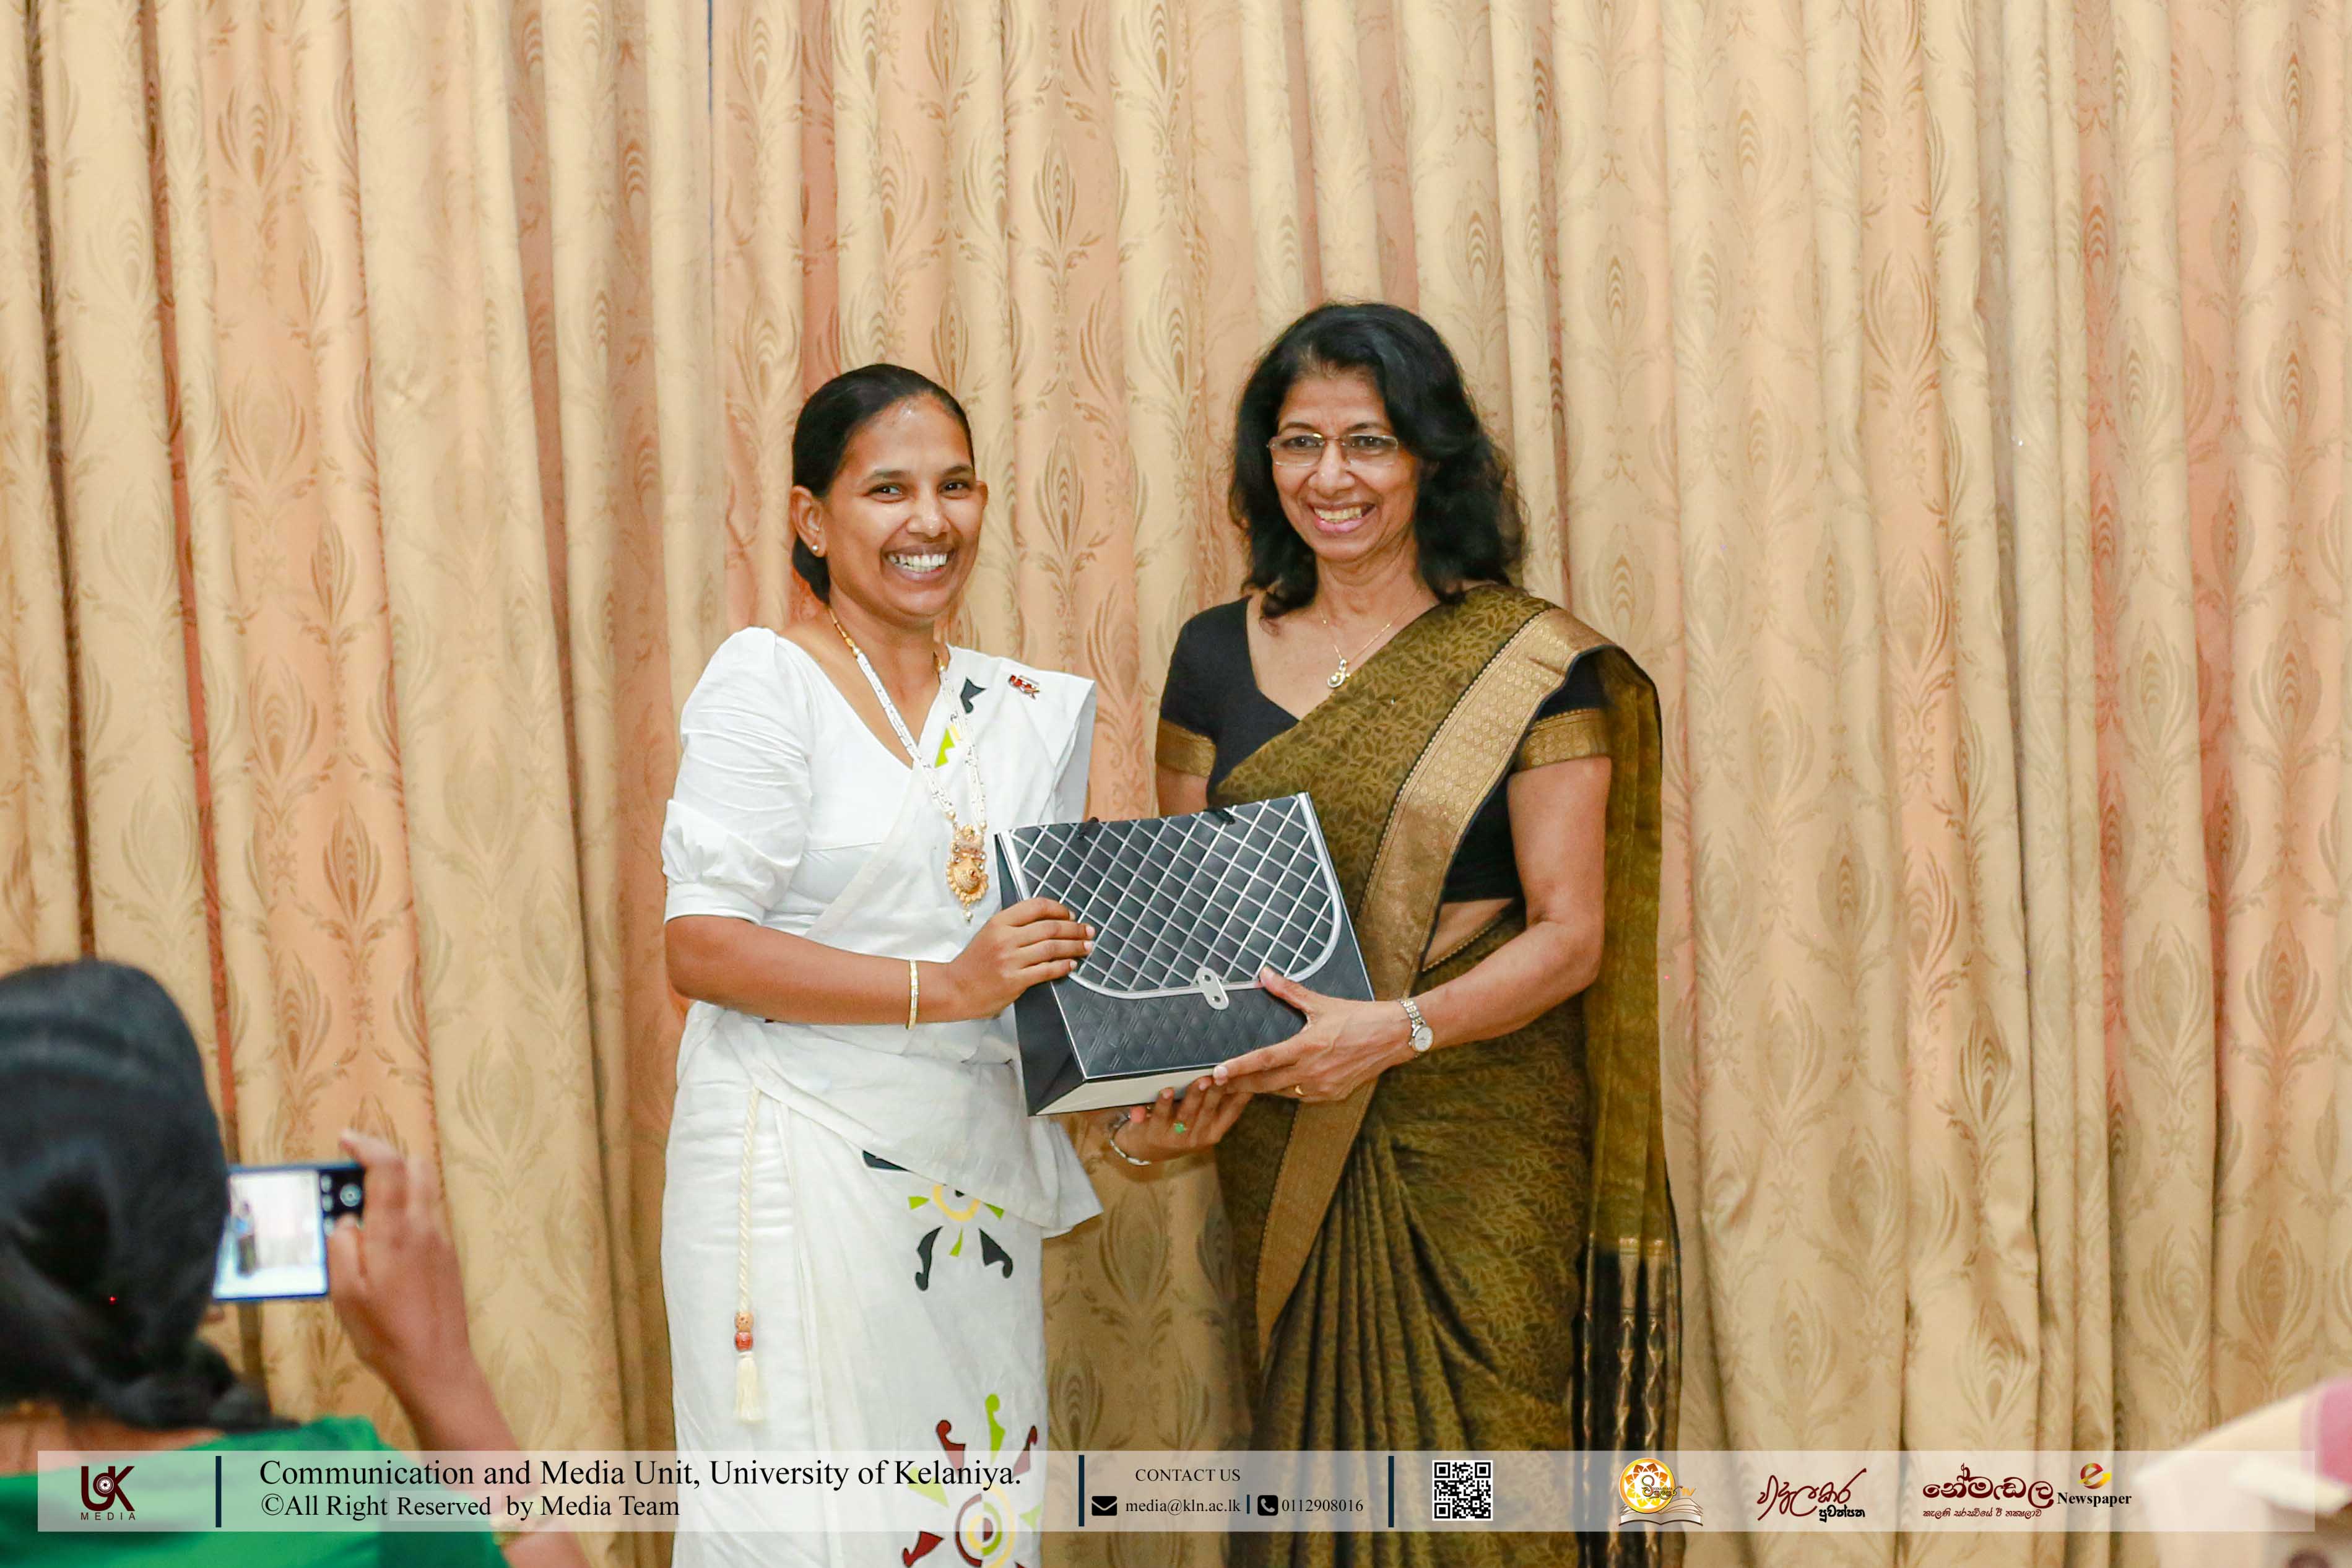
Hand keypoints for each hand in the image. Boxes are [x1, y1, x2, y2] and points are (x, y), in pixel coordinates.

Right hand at [326, 1131, 478, 1404]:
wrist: (436, 1364)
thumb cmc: (384, 1333)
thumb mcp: (345, 1293)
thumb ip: (341, 1247)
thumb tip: (346, 1219)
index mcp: (395, 1232)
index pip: (388, 1167)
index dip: (367, 1146)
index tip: (345, 1140)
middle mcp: (425, 1226)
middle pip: (415, 1167)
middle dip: (384, 1159)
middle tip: (352, 1173)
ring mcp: (441, 1239)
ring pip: (425, 1189)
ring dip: (397, 1183)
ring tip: (364, 1206)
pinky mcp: (448, 1255)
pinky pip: (429, 1214)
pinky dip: (407, 1207)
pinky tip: (384, 1236)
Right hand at [940, 899, 1093, 1018]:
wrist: (954, 988)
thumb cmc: (973, 963)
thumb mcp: (989, 933)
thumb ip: (1015, 926)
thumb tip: (1049, 922)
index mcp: (999, 922)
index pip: (1036, 907)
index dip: (1059, 909)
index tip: (1070, 915)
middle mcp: (1006, 938)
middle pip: (1050, 927)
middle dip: (1075, 929)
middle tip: (1088, 931)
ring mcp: (1010, 960)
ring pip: (1052, 948)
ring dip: (1074, 947)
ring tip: (1087, 947)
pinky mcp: (1015, 981)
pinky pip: (1047, 971)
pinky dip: (1063, 967)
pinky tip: (1072, 965)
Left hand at [1102, 1077, 1251, 1162]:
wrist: (1147, 1149)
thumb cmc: (1179, 1127)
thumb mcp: (1202, 1121)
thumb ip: (1215, 1102)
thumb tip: (1236, 1073)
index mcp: (1214, 1131)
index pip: (1232, 1112)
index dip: (1240, 1095)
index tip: (1246, 1077)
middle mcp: (1198, 1137)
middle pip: (1209, 1111)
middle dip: (1217, 1092)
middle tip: (1222, 1075)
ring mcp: (1176, 1137)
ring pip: (1187, 1114)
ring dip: (1194, 1096)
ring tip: (1201, 1081)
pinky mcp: (1155, 1134)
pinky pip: (1160, 1116)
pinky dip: (1163, 1103)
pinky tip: (1166, 1091)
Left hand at [1211, 970, 1415, 1102]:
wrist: (1395, 1036)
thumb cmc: (1360, 1017)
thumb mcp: (1322, 1002)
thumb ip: (1289, 991)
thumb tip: (1265, 975)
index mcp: (1307, 1046)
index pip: (1263, 1059)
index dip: (1238, 1068)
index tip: (1217, 1073)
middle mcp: (1313, 1071)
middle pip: (1265, 1084)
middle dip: (1239, 1085)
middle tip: (1215, 1084)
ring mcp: (1323, 1086)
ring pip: (1281, 1093)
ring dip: (1262, 1089)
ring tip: (1241, 1084)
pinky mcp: (1333, 1094)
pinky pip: (1300, 1097)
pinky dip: (1287, 1091)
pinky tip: (1278, 1084)